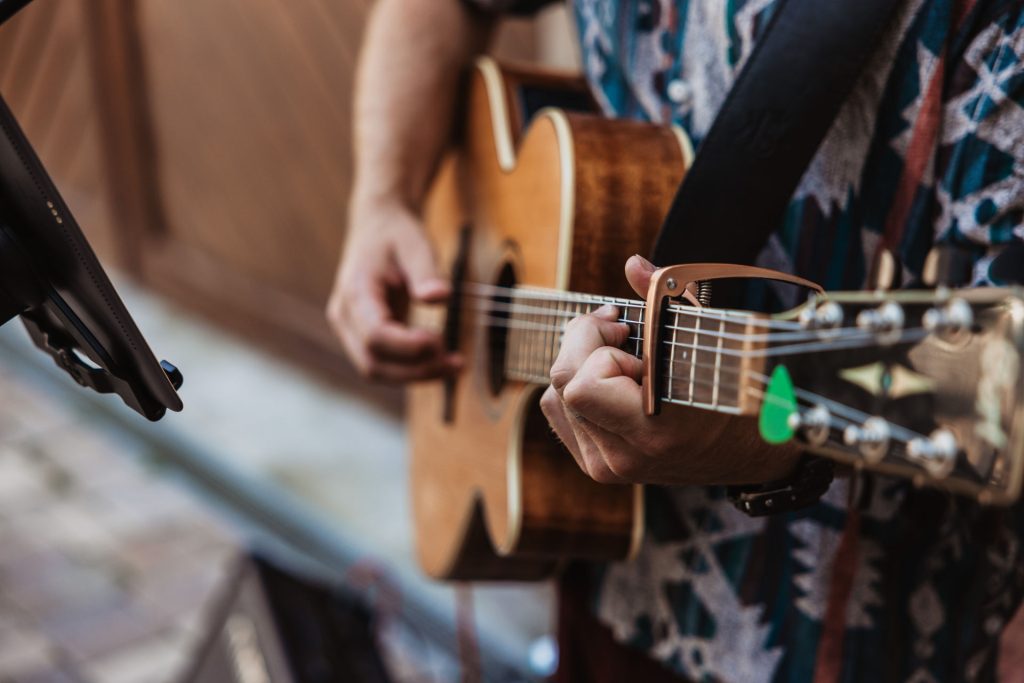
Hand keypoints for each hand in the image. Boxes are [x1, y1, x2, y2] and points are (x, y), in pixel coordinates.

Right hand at [327, 199, 460, 381]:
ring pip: (376, 370)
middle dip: (416, 370)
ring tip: (454, 366)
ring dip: (415, 375)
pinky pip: (383, 364)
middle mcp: (345, 315)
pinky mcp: (363, 335)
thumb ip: (427, 271)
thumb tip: (439, 298)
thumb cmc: (397, 234)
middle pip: (373, 362)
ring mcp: (350, 329)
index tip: (442, 342)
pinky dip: (411, 369)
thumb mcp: (416, 243)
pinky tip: (440, 361)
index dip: (409, 347)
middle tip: (456, 363)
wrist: (378, 225)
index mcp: (355, 291)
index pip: (375, 335)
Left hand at [539, 255, 799, 484]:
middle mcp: (624, 456)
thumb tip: (633, 265)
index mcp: (653, 431)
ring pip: (554, 397)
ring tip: (620, 354)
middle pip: (562, 384)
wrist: (753, 450)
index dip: (599, 347)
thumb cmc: (737, 388)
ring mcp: (609, 466)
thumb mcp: (709, 339)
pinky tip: (608, 378)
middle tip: (619, 328)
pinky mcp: (599, 466)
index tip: (628, 330)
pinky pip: (559, 414)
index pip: (582, 385)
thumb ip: (665, 298)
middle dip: (583, 342)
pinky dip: (576, 387)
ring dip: (580, 364)